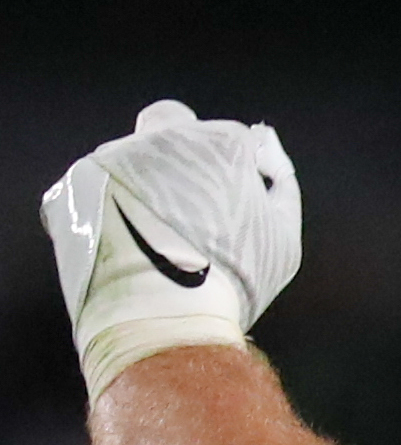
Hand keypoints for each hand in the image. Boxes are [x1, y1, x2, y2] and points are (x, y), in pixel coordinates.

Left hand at [40, 99, 302, 396]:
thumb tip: (261, 140)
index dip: (232, 169)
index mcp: (219, 141)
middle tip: (187, 210)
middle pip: (168, 127)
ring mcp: (110, 158)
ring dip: (140, 185)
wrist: (160, 317)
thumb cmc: (234, 278)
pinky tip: (123, 246)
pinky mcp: (73, 185)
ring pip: (129, 160)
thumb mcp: (283, 233)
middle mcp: (160, 137)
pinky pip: (95, 188)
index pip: (227, 136)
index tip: (231, 205)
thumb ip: (279, 180)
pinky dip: (107, 208)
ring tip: (152, 239)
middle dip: (177, 157)